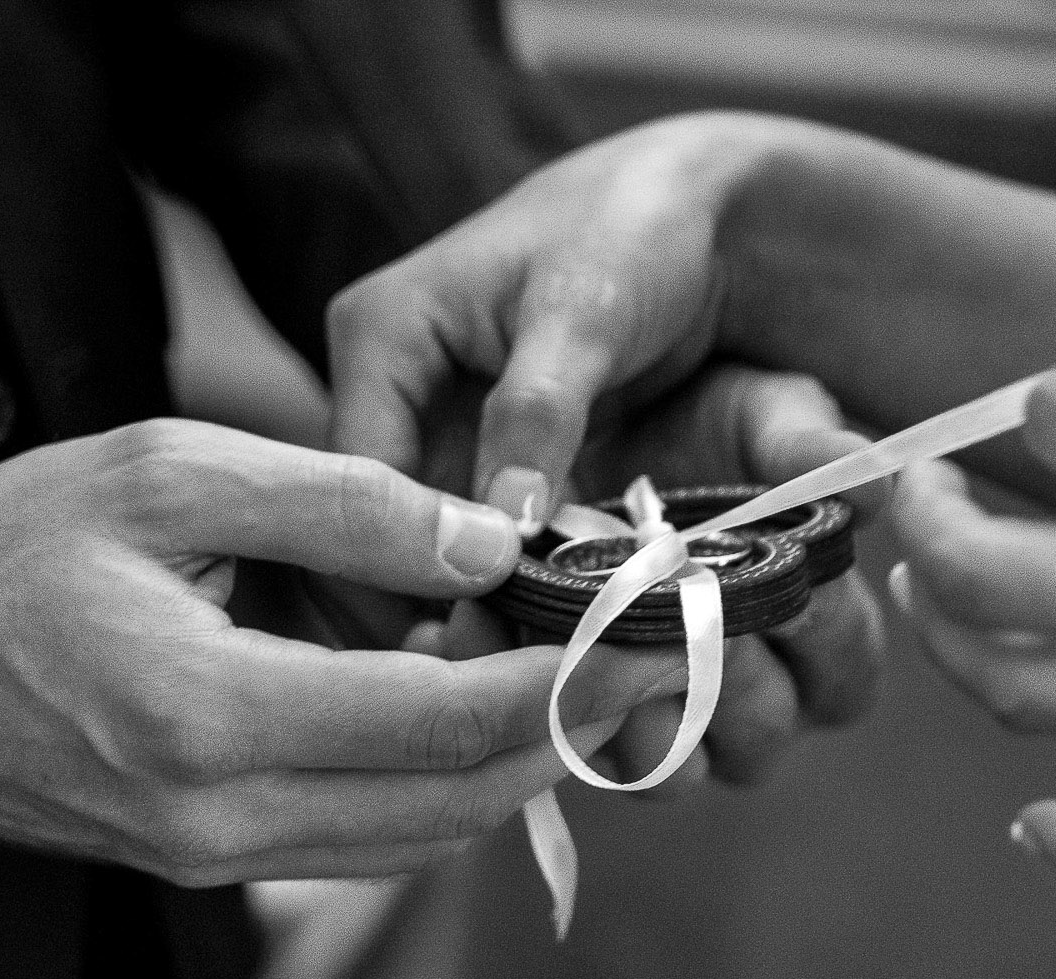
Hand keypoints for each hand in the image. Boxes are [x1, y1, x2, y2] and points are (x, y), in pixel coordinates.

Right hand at [0, 419, 685, 884]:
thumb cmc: (3, 548)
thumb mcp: (169, 473)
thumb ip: (342, 504)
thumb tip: (487, 545)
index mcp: (211, 714)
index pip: (444, 723)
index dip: (564, 683)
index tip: (646, 633)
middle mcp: (220, 820)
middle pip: (456, 804)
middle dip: (568, 734)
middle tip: (647, 661)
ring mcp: (209, 860)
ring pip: (420, 841)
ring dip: (513, 769)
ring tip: (580, 683)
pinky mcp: (200, 865)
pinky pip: (361, 843)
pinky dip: (438, 790)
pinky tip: (474, 719)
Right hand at [327, 120, 887, 793]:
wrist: (699, 211)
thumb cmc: (636, 231)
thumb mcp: (585, 312)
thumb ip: (540, 413)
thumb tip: (502, 531)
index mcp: (379, 336)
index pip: (357, 484)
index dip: (401, 568)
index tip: (464, 648)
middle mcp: (389, 392)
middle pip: (380, 533)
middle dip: (435, 609)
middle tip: (495, 690)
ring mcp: (435, 436)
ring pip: (428, 557)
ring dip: (476, 615)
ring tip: (526, 685)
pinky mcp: (484, 469)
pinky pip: (481, 553)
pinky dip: (513, 599)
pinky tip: (548, 652)